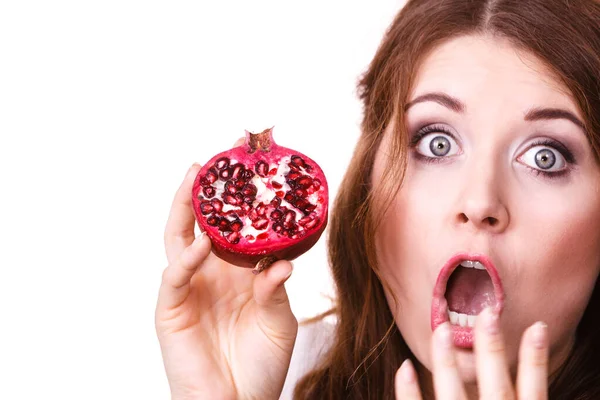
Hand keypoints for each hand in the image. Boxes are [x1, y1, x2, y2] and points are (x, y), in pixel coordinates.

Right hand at [155, 161, 297, 399]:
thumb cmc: (258, 365)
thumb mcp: (278, 321)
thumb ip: (276, 289)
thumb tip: (281, 261)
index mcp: (236, 272)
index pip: (234, 224)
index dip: (241, 196)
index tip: (256, 162)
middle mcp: (210, 273)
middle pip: (202, 219)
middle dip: (210, 186)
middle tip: (224, 151)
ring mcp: (189, 288)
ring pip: (178, 237)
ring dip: (184, 206)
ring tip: (198, 176)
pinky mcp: (171, 310)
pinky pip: (175, 278)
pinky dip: (187, 258)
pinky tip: (203, 243)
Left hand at [395, 308, 548, 398]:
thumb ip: (516, 397)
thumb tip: (520, 372)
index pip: (534, 388)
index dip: (536, 357)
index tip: (538, 325)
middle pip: (496, 385)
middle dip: (491, 349)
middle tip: (487, 314)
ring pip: (453, 394)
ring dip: (446, 361)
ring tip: (442, 330)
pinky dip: (409, 391)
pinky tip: (403, 367)